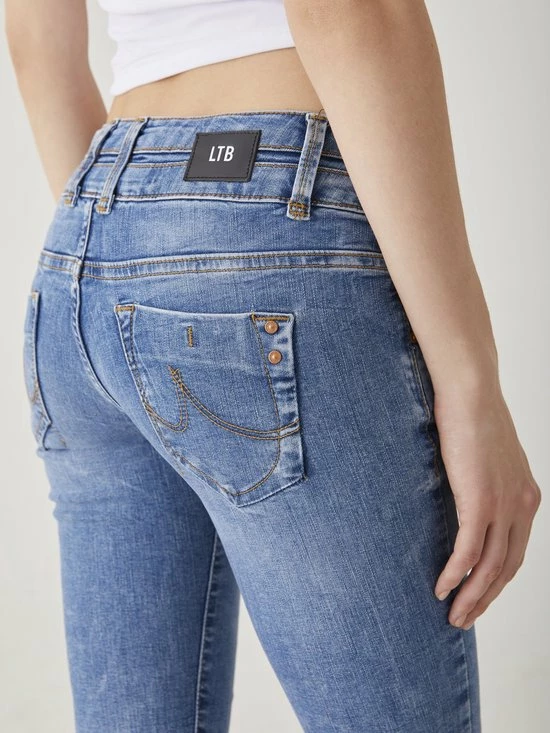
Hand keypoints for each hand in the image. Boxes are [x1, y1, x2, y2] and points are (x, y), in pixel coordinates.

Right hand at [433, 384, 541, 628]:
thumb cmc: (472, 416)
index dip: (498, 579)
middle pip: (508, 568)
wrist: (471, 392)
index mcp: (526, 496)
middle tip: (465, 618)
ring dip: (472, 596)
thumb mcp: (487, 456)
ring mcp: (503, 505)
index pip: (516, 551)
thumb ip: (485, 481)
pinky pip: (469, 551)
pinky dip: (456, 574)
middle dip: (486, 598)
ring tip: (454, 615)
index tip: (479, 595)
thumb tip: (466, 495)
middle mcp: (522, 505)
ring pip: (491, 567)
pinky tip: (442, 588)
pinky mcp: (480, 501)